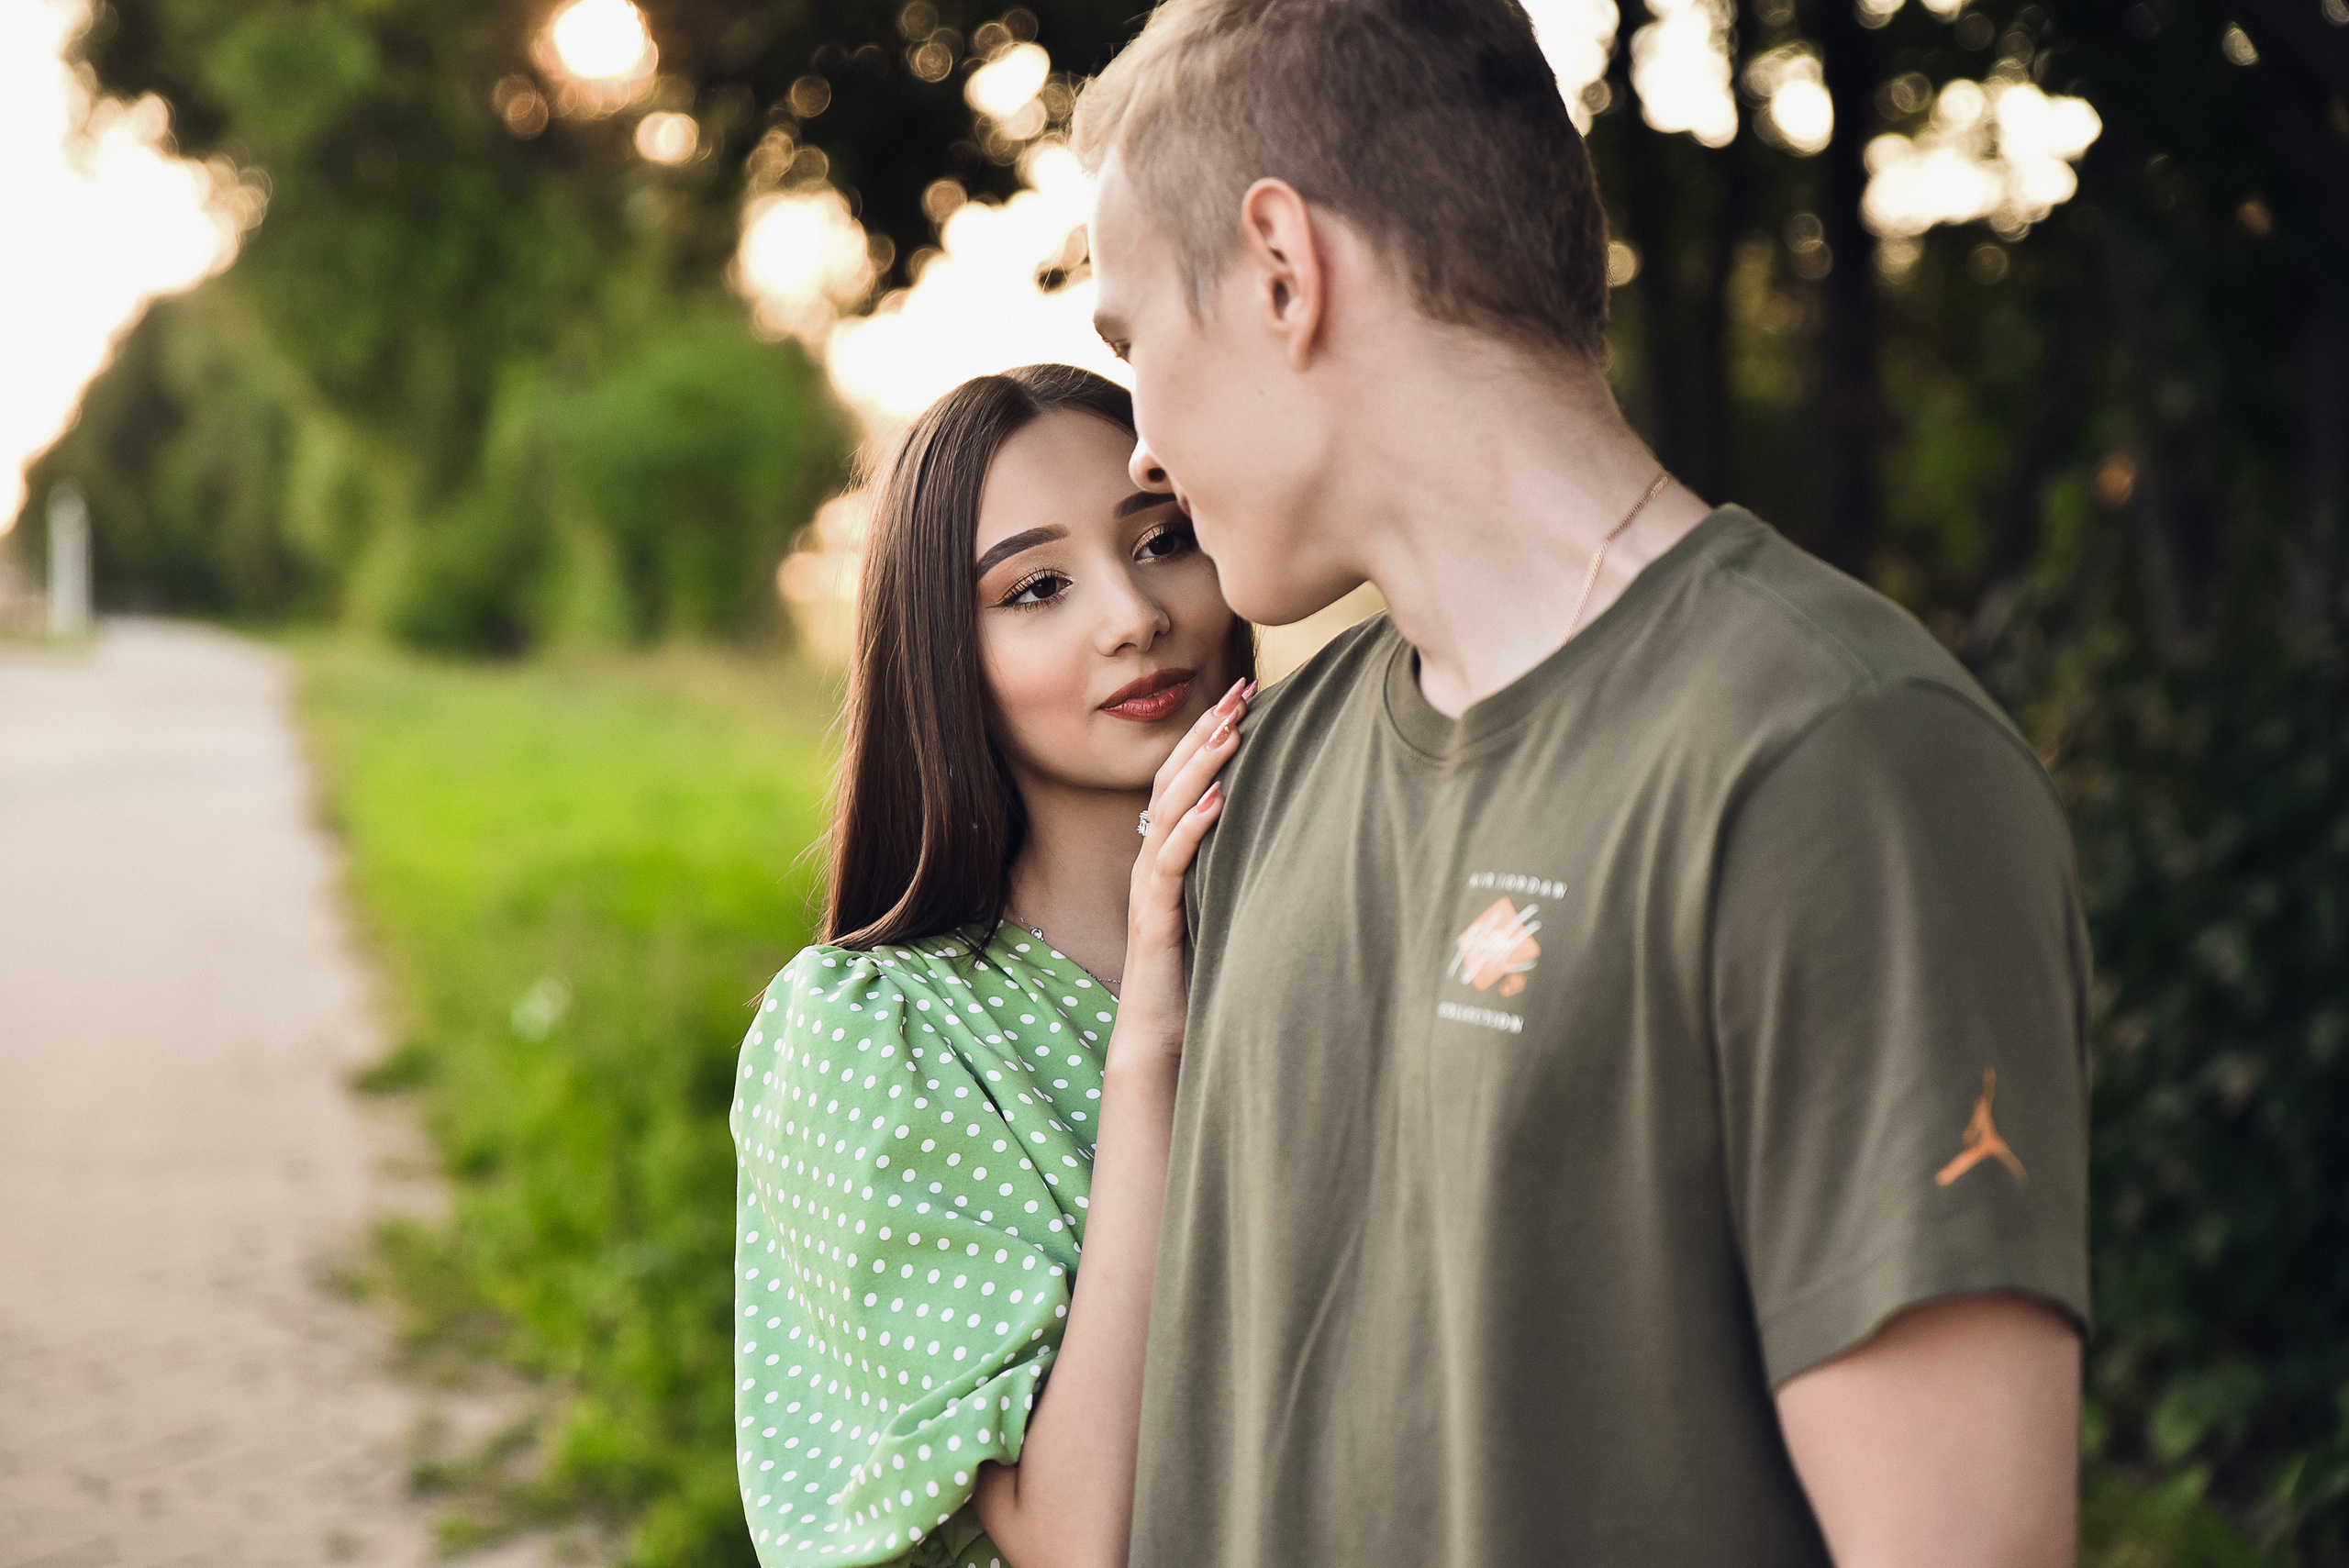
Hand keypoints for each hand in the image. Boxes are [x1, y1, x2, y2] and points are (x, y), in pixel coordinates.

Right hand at [1114, 675, 1252, 1061]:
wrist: (1163, 1032)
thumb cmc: (1199, 967)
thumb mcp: (1226, 902)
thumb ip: (1240, 862)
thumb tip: (1290, 822)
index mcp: (1168, 851)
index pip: (1183, 775)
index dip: (1208, 731)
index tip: (1244, 691)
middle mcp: (1153, 859)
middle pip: (1171, 778)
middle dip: (1204, 730)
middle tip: (1239, 689)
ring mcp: (1150, 886)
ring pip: (1166, 810)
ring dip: (1199, 767)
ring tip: (1229, 732)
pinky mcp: (1155, 917)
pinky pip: (1169, 863)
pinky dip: (1191, 829)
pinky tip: (1217, 803)